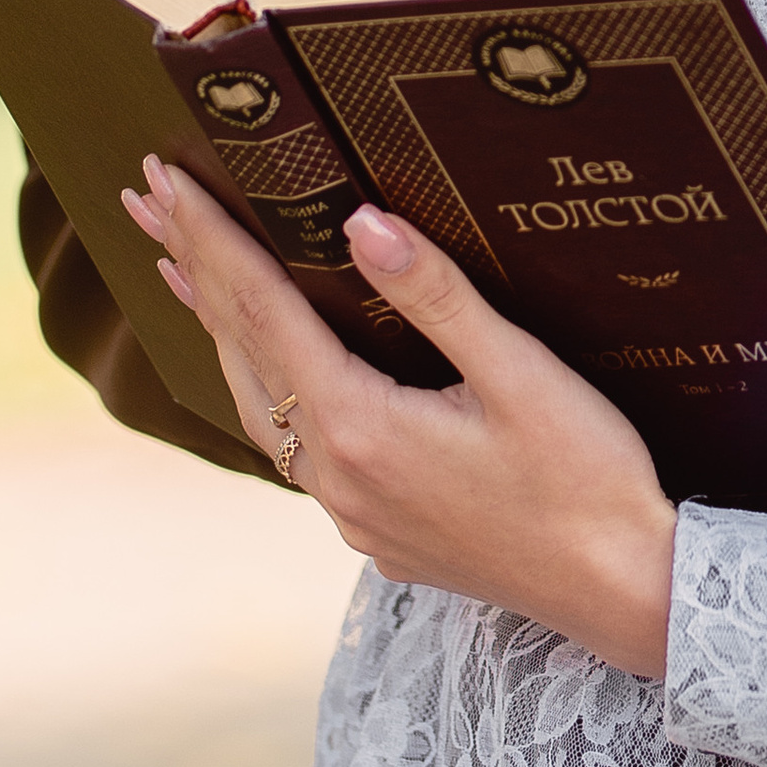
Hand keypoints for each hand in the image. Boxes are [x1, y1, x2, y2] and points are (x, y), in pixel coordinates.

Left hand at [120, 159, 676, 678]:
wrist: (623, 589)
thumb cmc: (586, 476)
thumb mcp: (521, 374)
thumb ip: (436, 297)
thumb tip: (359, 222)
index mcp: (361, 428)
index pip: (263, 310)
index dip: (211, 239)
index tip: (162, 178)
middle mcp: (337, 476)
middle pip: (241, 352)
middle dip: (192, 269)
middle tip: (144, 200)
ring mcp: (352, 512)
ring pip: (258, 405)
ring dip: (219, 330)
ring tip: (180, 270)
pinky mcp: (378, 531)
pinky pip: (292, 446)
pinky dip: (263, 386)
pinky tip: (271, 370)